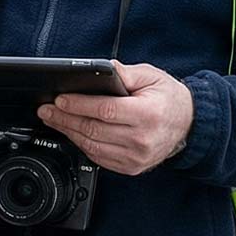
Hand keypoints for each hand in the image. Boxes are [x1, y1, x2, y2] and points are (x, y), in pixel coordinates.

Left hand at [38, 62, 194, 175]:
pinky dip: (82, 145)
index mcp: (148, 114)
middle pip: (94, 130)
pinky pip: (99, 158)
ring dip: (69, 132)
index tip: (60, 99)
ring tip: (54, 120)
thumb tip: (101, 68)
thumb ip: (125, 73)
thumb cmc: (169, 99)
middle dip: (65, 119)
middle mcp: (142, 139)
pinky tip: (72, 133)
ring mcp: (136, 157)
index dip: (79, 105)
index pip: (105, 111)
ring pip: (92, 146)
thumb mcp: (151, 76)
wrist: (188, 125)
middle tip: (47, 110)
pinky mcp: (131, 167)